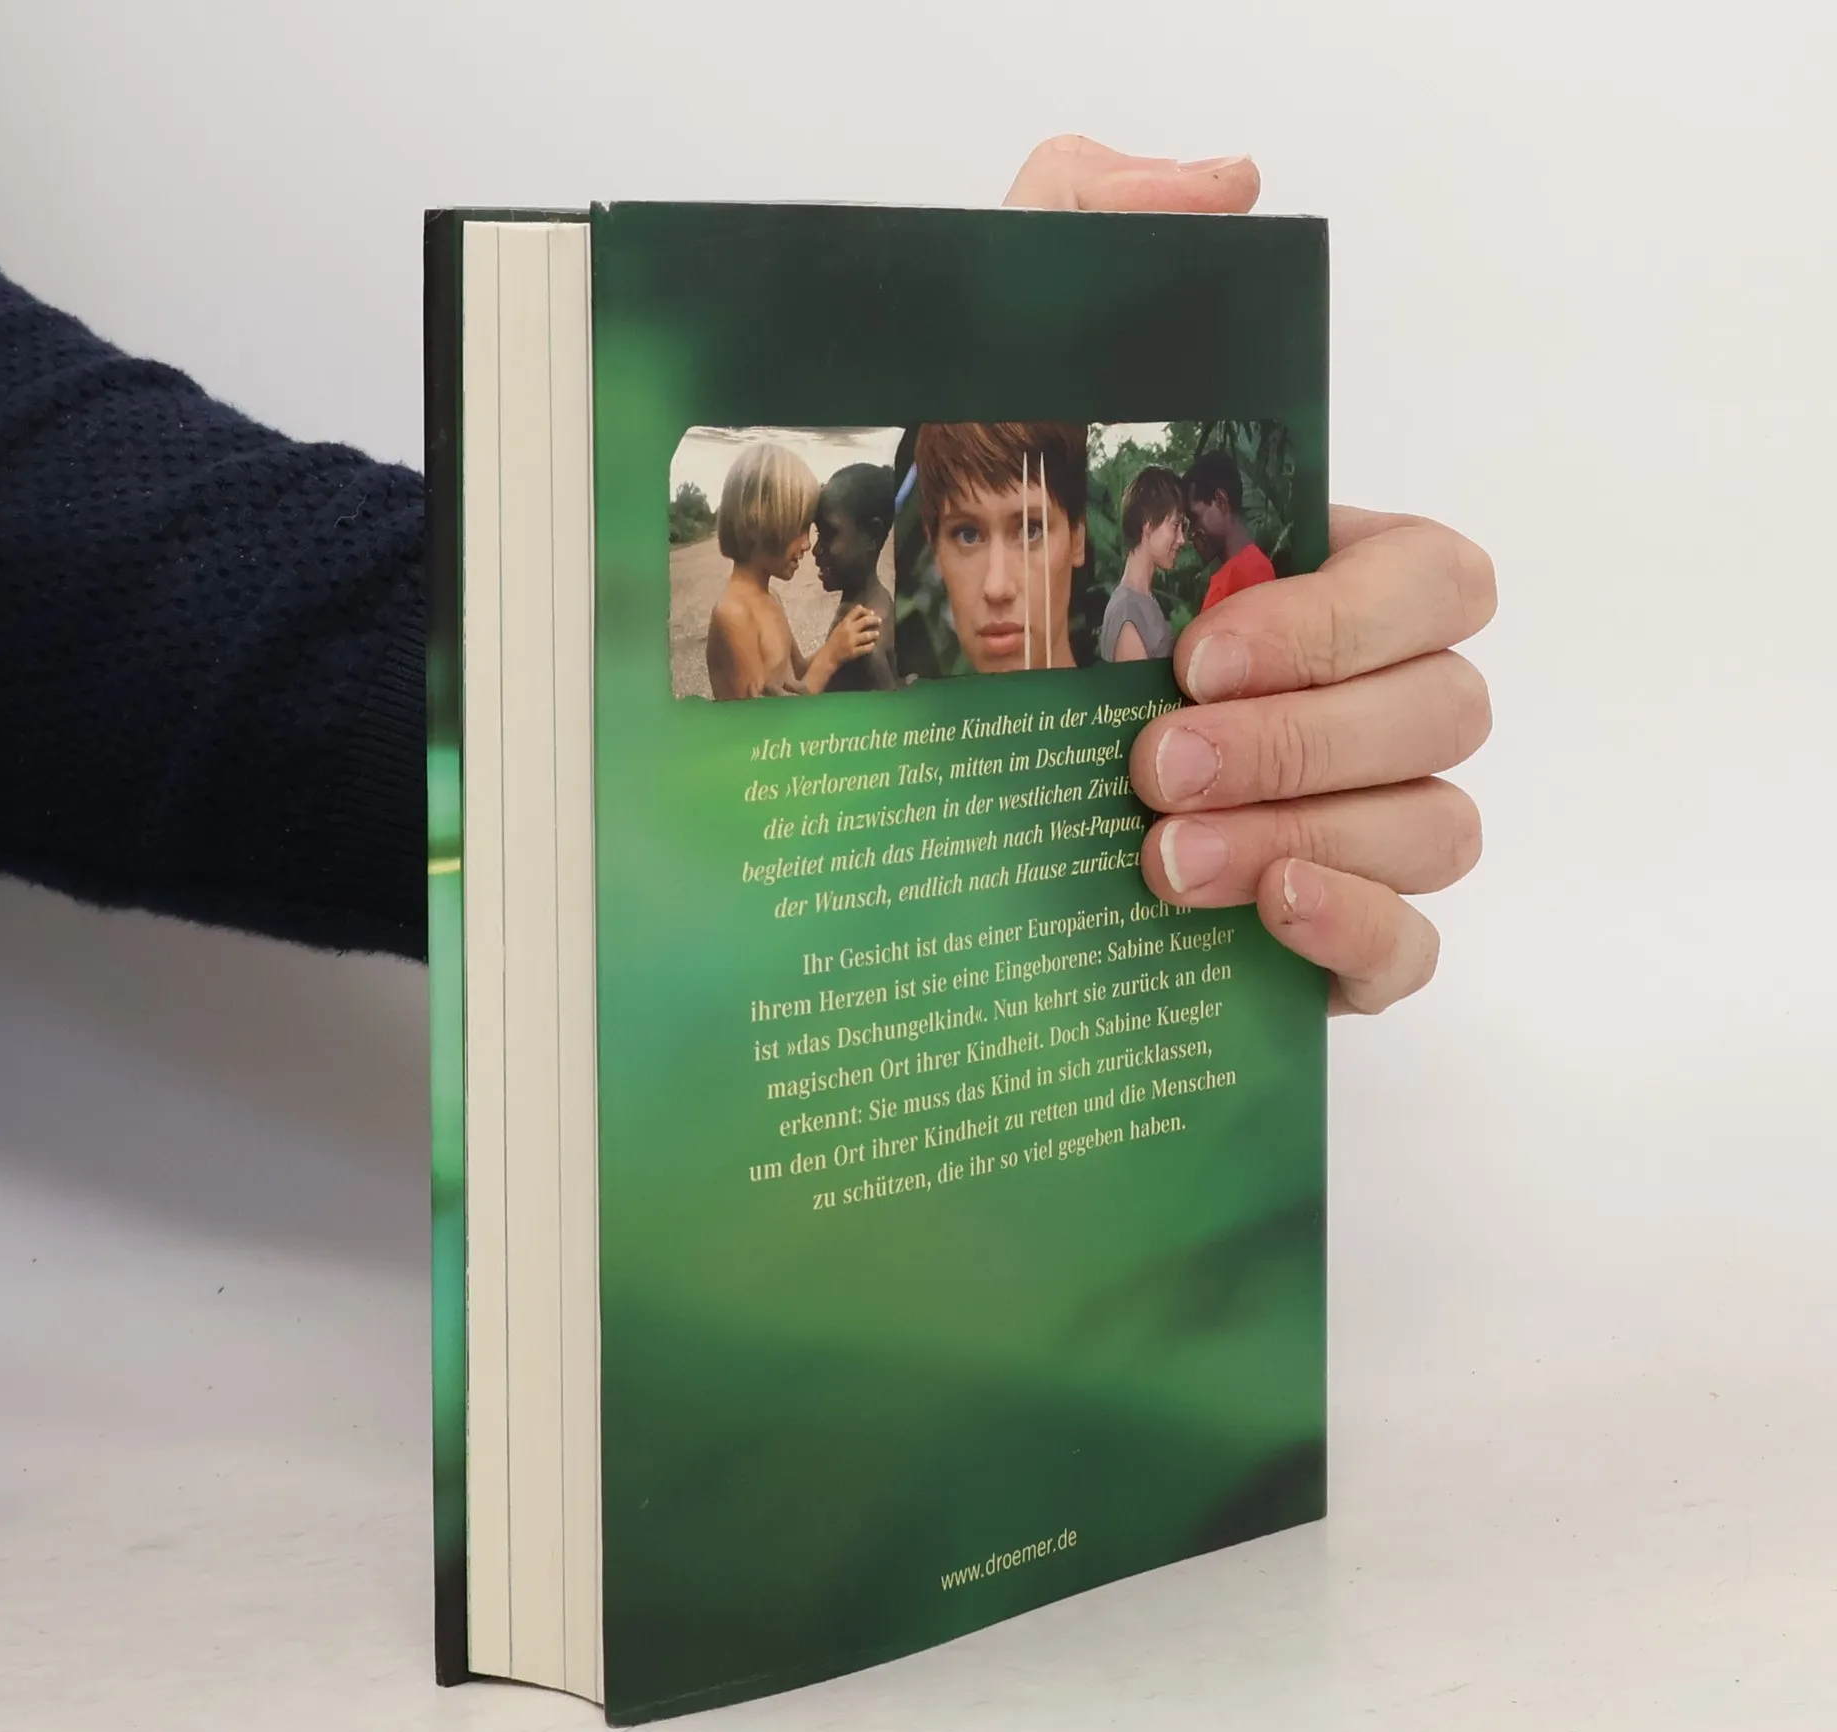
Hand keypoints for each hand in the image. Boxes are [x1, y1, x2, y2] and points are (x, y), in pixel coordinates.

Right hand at [824, 605, 881, 667]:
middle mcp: (848, 630)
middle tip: (879, 621)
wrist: (828, 656)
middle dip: (874, 620)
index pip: (857, 611)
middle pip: (865, 621)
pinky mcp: (853, 652)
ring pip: (867, 635)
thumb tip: (861, 612)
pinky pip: (865, 648)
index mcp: (844, 623)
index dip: (866, 611)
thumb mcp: (839, 627)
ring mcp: (851, 641)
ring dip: (874, 634)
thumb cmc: (834, 641)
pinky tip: (873, 645)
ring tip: (877, 634)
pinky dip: (870, 646)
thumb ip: (849, 621)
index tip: (872, 613)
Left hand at [1006, 138, 1494, 1012]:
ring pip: (1440, 828)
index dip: (1345, 617)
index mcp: (1314, 583)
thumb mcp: (983, 395)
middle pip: (1446, 709)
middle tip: (1150, 763)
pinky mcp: (1321, 940)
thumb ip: (1082, 239)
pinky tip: (1264, 911)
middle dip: (1306, 739)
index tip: (1195, 650)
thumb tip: (1225, 184)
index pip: (1439, 580)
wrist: (883, 806)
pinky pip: (1412, 948)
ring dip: (1314, 836)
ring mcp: (1349, 825)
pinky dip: (1359, 934)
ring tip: (1164, 858)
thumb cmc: (960, 593)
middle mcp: (1355, 701)